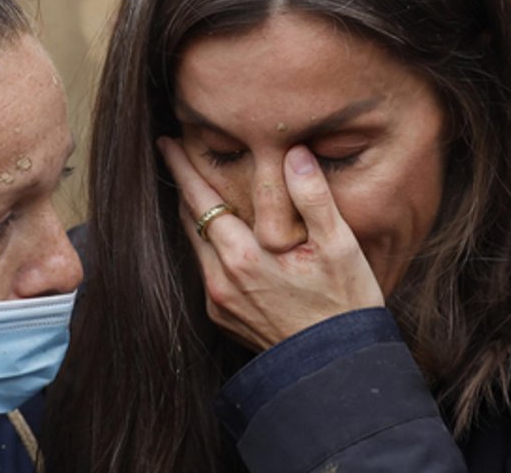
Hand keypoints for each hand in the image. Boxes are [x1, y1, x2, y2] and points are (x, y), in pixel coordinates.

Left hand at [157, 138, 383, 349]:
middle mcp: (220, 279)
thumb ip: (313, 196)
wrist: (335, 366)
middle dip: (183, 185)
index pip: (200, 199)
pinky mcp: (222, 317)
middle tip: (176, 154)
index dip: (182, 168)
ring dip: (195, 216)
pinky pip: (205, 270)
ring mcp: (218, 301)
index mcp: (243, 256)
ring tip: (196, 189)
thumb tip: (295, 153)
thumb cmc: (344, 304)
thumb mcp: (339, 245)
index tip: (167, 143)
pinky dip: (209, 247)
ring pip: (196, 245)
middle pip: (190, 220)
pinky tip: (221, 235)